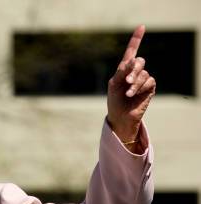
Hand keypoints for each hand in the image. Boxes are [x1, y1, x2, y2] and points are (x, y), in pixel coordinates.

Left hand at [107, 25, 155, 148]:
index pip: (132, 52)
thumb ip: (122, 72)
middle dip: (133, 69)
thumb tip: (132, 60)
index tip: (142, 27)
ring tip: (128, 92)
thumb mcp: (114, 84)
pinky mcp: (150, 87)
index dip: (136, 39)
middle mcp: (135, 72)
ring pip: (143, 73)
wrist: (119, 116)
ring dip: (135, 82)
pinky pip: (149, 81)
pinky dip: (140, 87)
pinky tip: (133, 94)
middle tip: (127, 80)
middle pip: (139, 61)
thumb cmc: (114, 100)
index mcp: (124, 69)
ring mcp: (143, 79)